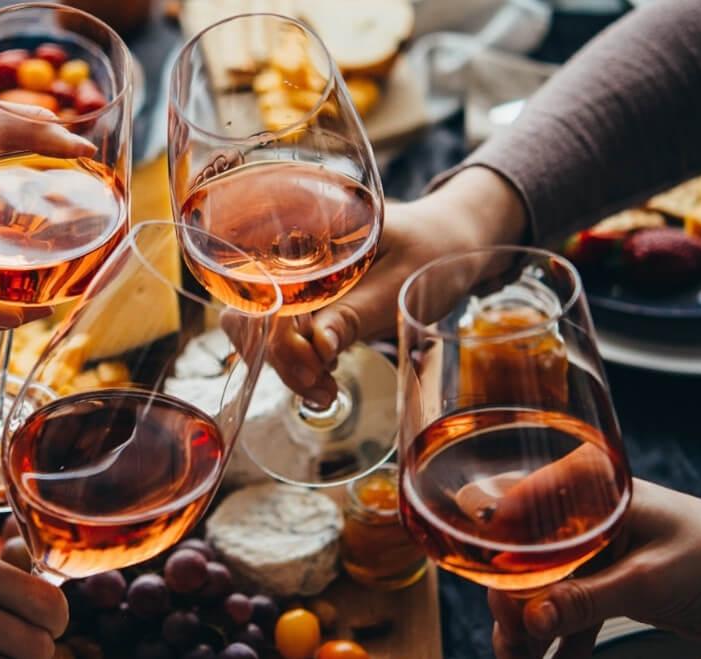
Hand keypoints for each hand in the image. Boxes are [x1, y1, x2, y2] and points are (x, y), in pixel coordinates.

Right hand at [270, 166, 527, 402]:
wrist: (450, 241)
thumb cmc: (433, 249)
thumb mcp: (401, 281)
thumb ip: (358, 312)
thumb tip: (317, 347)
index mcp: (306, 225)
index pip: (263, 283)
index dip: (277, 331)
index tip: (314, 365)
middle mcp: (288, 249)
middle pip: (249, 308)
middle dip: (277, 357)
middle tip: (321, 388)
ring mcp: (293, 278)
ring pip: (259, 328)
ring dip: (285, 366)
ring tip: (326, 391)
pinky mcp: (304, 300)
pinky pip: (281, 334)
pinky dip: (295, 362)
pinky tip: (324, 378)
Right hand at [488, 480, 700, 658]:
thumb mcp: (647, 579)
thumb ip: (585, 597)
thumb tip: (529, 617)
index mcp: (595, 491)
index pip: (525, 511)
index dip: (500, 552)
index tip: (495, 595)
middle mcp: (590, 517)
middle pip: (529, 557)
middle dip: (513, 601)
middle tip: (510, 639)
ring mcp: (600, 553)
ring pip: (546, 589)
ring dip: (530, 626)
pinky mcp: (614, 585)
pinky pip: (573, 612)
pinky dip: (560, 639)